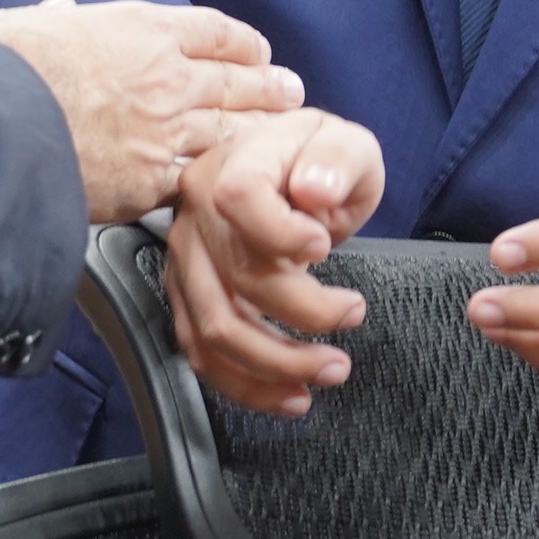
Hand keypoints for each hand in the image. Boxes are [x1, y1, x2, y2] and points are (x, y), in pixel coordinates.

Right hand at [0, 0, 302, 221]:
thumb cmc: (8, 72)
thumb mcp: (29, 23)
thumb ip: (54, 17)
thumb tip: (60, 11)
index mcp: (140, 30)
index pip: (211, 31)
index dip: (239, 41)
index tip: (256, 50)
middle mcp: (165, 78)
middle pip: (234, 81)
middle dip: (267, 86)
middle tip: (289, 90)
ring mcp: (163, 132)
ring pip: (227, 131)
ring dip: (257, 133)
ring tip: (279, 135)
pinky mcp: (149, 183)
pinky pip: (194, 179)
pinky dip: (214, 181)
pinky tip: (229, 183)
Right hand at [167, 108, 387, 418]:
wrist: (286, 171)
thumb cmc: (318, 160)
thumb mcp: (345, 142)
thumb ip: (336, 160)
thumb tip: (314, 191)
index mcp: (234, 162)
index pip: (239, 198)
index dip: (280, 232)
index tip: (324, 248)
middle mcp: (197, 211)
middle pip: (236, 278)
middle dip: (304, 313)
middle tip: (353, 314)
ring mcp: (185, 257)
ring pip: (216, 328)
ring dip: (277, 364)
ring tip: (334, 368)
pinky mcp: (188, 295)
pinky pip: (202, 353)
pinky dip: (246, 385)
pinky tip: (291, 395)